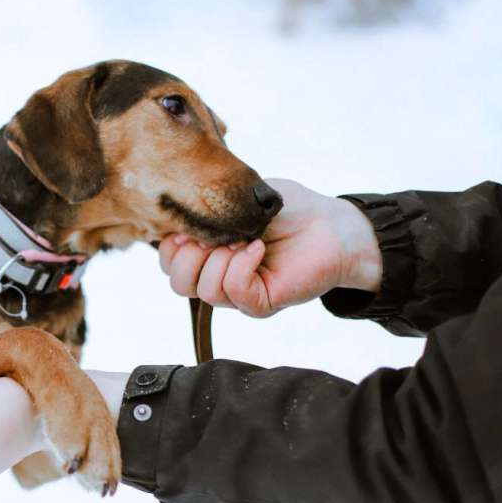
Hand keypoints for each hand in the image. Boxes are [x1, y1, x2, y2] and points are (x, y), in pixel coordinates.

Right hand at [158, 179, 381, 316]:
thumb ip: (208, 206)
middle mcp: (219, 278)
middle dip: (192, 252)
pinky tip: (259, 248)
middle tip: (221, 233)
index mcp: (208, 256)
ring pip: (204, 289)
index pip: (168, 263)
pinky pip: (234, 290)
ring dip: (222, 257)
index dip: (173, 244)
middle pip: (178, 283)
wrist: (333, 225)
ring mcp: (239, 294)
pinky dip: (242, 264)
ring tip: (246, 240)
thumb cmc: (290, 210)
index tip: (195, 223)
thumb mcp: (240, 198)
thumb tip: (179, 222)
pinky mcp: (260, 303)